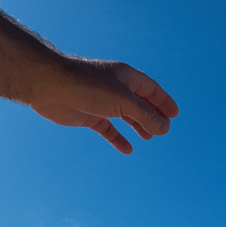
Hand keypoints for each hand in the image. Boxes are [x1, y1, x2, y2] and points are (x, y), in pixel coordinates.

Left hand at [30, 59, 178, 154]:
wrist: (51, 87)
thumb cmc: (88, 86)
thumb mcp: (123, 101)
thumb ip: (145, 115)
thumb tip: (164, 128)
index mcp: (126, 77)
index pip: (151, 89)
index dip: (164, 102)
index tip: (175, 115)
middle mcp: (115, 87)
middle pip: (139, 103)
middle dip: (153, 116)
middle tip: (164, 131)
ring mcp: (101, 101)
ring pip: (125, 116)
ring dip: (138, 126)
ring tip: (149, 138)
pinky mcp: (88, 115)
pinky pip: (107, 128)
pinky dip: (117, 138)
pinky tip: (127, 149)